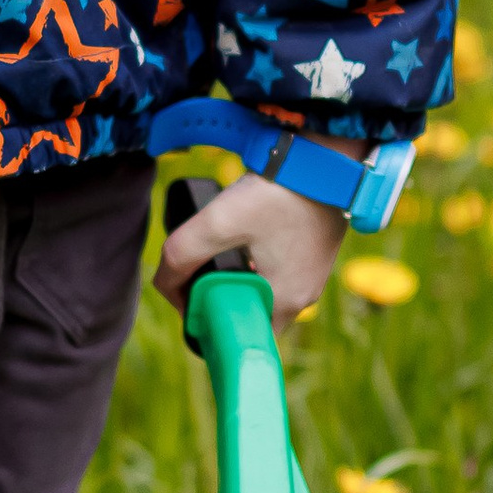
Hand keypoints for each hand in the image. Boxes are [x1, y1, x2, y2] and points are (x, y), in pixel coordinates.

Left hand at [154, 172, 347, 334]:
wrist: (327, 156)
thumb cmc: (278, 192)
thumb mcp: (219, 222)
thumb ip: (182, 255)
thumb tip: (165, 285)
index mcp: (285, 302)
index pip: (240, 336)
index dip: (210, 321)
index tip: (192, 295)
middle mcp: (304, 297)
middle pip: (249, 312)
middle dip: (222, 295)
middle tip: (202, 267)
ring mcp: (313, 275)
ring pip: (263, 290)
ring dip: (239, 275)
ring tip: (224, 244)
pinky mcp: (317, 253)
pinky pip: (280, 271)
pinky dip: (258, 260)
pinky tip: (248, 234)